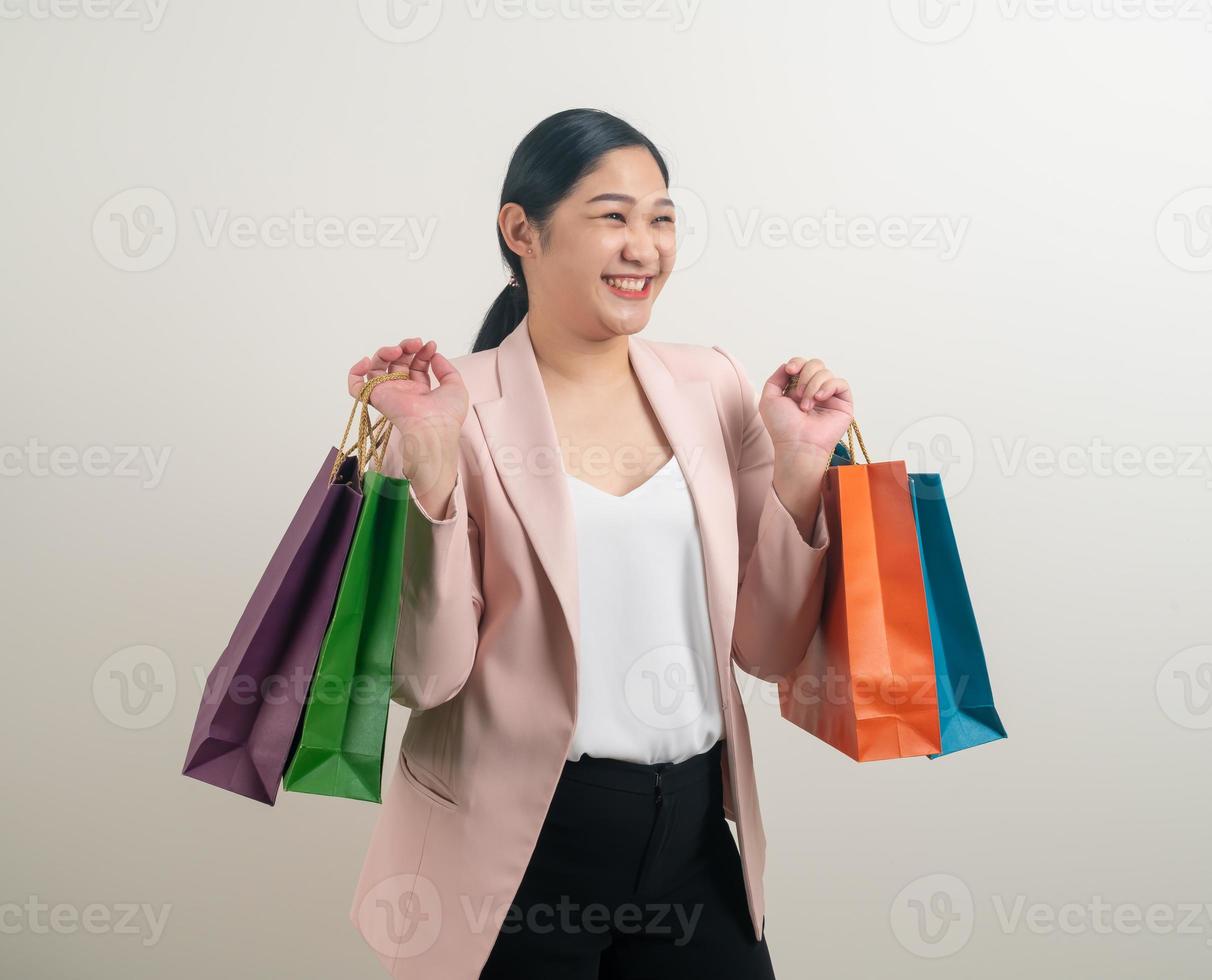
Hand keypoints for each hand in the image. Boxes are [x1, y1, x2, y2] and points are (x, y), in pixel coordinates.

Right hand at [347, 338, 467, 484]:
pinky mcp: (375, 397)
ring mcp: (388, 393)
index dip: (421, 352)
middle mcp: (403, 391)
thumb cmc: (447, 414)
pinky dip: (355, 372)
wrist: (433, 428)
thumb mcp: (455, 386)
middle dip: (406, 348)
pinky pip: (356, 387)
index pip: (416, 365)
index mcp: (420, 391)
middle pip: (397, 363)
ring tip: (398, 349)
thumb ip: (446, 369)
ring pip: (377, 368)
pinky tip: (366, 361)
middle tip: (415, 343)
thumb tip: (434, 355)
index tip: (430, 345)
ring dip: (385, 352)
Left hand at [758, 356, 853, 462]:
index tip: (790, 370)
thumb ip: (775, 379)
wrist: (797, 444)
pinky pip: (840, 383)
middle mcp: (815, 390)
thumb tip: (788, 365)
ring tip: (806, 406)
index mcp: (798, 388)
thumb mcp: (769, 399)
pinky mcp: (843, 403)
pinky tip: (820, 399)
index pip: (802, 364)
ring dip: (813, 386)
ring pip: (826, 373)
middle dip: (805, 375)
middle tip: (798, 395)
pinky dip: (828, 387)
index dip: (797, 362)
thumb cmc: (782, 426)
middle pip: (816, 364)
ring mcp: (829, 397)